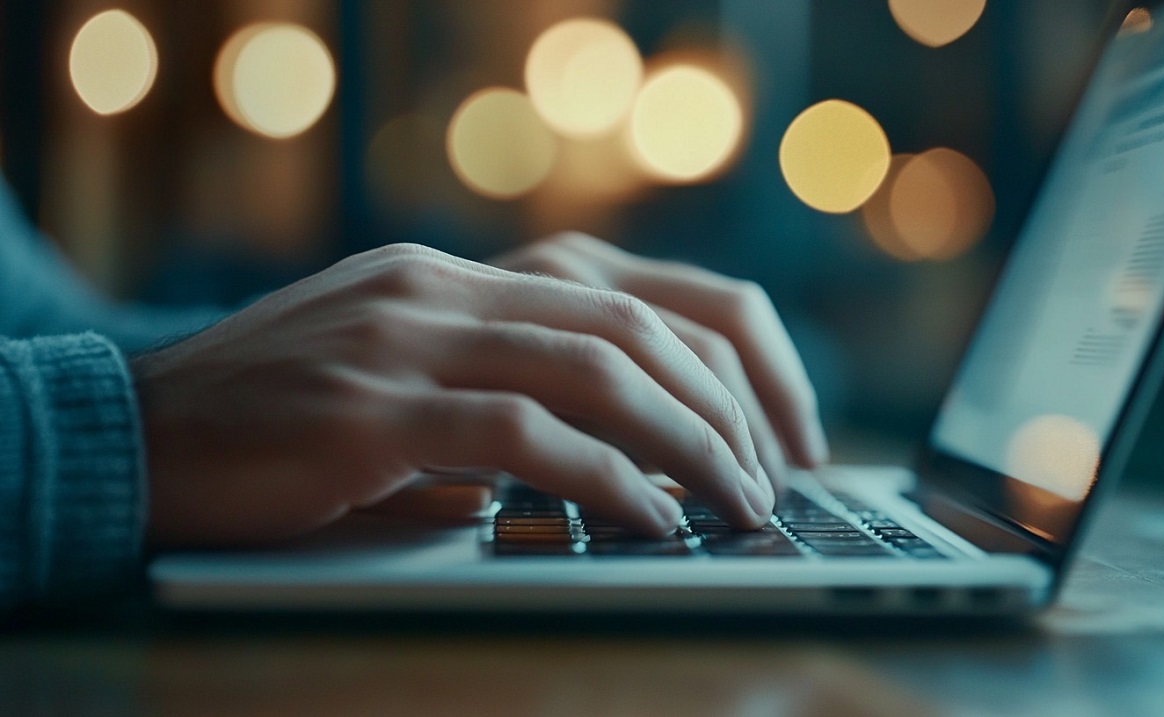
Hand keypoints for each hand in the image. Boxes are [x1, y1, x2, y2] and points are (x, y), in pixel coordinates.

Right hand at [132, 243, 775, 545]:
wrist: (133, 431)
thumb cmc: (271, 422)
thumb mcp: (393, 378)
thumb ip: (489, 390)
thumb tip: (603, 456)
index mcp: (455, 277)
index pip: (628, 295)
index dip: (717, 359)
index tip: (762, 428)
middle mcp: (441, 289)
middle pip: (631, 326)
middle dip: (721, 405)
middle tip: (766, 478)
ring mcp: (406, 341)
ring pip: (595, 371)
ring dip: (686, 443)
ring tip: (736, 504)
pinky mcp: (372, 411)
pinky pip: (522, 435)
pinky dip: (605, 479)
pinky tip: (648, 521)